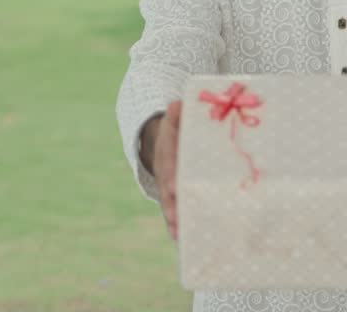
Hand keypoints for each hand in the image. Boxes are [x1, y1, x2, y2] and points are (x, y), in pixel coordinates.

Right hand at [151, 100, 182, 240]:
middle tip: (178, 221)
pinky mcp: (176, 199)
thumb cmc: (177, 130)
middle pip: (168, 193)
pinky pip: (177, 214)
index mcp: (167, 156)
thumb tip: (177, 104)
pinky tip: (185, 242)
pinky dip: (179, 227)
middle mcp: (166, 176)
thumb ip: (178, 113)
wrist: (161, 142)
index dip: (172, 178)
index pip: (169, 168)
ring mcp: (169, 189)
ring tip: (181, 237)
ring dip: (175, 222)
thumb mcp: (176, 119)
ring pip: (171, 207)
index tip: (174, 188)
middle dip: (173, 207)